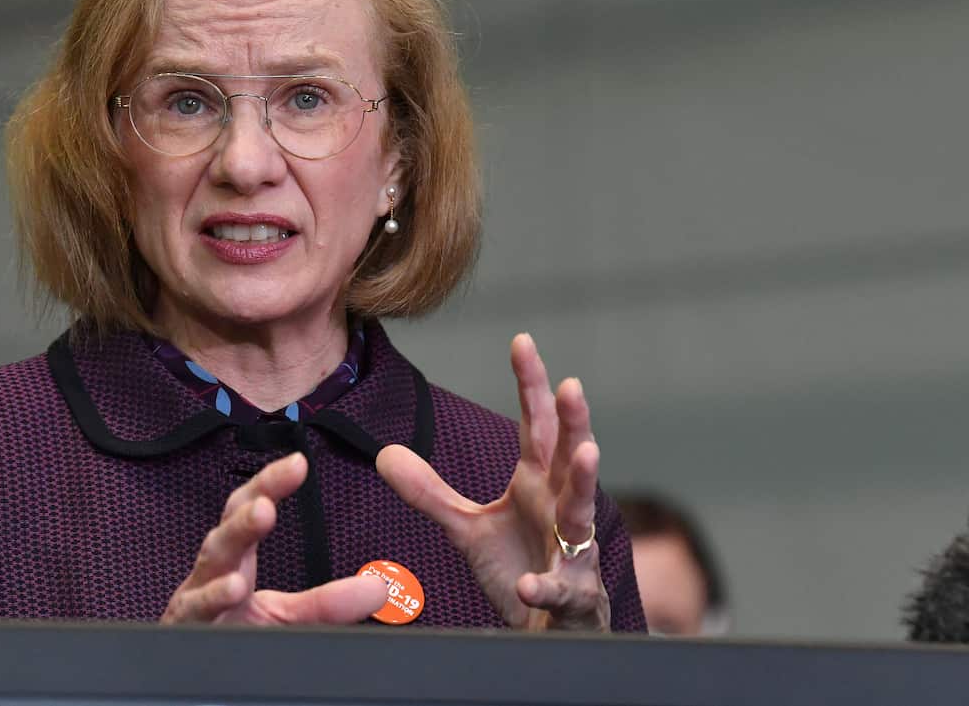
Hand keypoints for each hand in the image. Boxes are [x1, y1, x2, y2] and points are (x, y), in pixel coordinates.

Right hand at [161, 451, 386, 623]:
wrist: (190, 679)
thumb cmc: (231, 637)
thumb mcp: (284, 619)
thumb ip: (327, 603)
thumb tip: (377, 588)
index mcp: (235, 560)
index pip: (250, 509)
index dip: (270, 483)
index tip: (299, 462)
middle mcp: (213, 572)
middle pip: (229, 528)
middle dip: (250, 506)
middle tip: (278, 488)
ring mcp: (195, 599)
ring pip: (211, 560)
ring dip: (236, 535)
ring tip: (262, 514)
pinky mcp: (185, 628)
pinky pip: (197, 609)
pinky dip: (213, 597)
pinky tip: (233, 587)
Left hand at [377, 333, 610, 631]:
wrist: (546, 631)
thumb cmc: (519, 566)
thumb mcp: (466, 528)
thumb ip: (430, 492)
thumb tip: (384, 454)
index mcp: (536, 485)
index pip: (536, 426)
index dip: (530, 385)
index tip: (522, 341)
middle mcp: (560, 509)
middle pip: (568, 457)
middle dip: (574, 421)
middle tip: (571, 386)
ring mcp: (573, 551)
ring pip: (582, 512)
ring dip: (583, 484)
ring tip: (586, 454)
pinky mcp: (573, 596)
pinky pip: (561, 588)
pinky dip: (546, 585)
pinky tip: (530, 582)